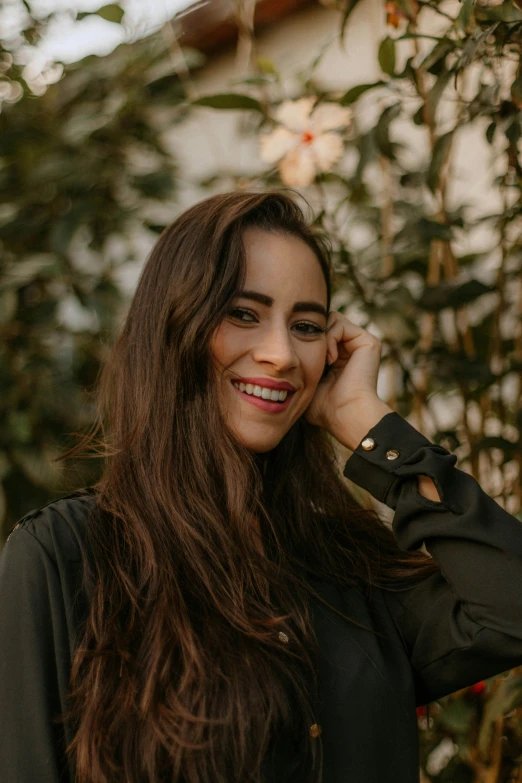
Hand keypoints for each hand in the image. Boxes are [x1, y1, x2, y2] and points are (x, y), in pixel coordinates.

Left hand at [304, 311, 392, 449]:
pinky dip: (330, 338)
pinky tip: (331, 358)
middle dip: (312, 336)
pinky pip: (339, 323)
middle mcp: (351, 349)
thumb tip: (279, 359)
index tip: (299, 358)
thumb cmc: (324, 407)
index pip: (318, 334)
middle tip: (311, 356)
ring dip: (321, 338)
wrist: (345, 414)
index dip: (304, 339)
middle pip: (324, 323)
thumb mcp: (305, 384)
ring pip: (330, 320)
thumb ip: (298, 368)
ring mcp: (360, 344)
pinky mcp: (368, 341)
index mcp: (339, 359)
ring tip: (324, 361)